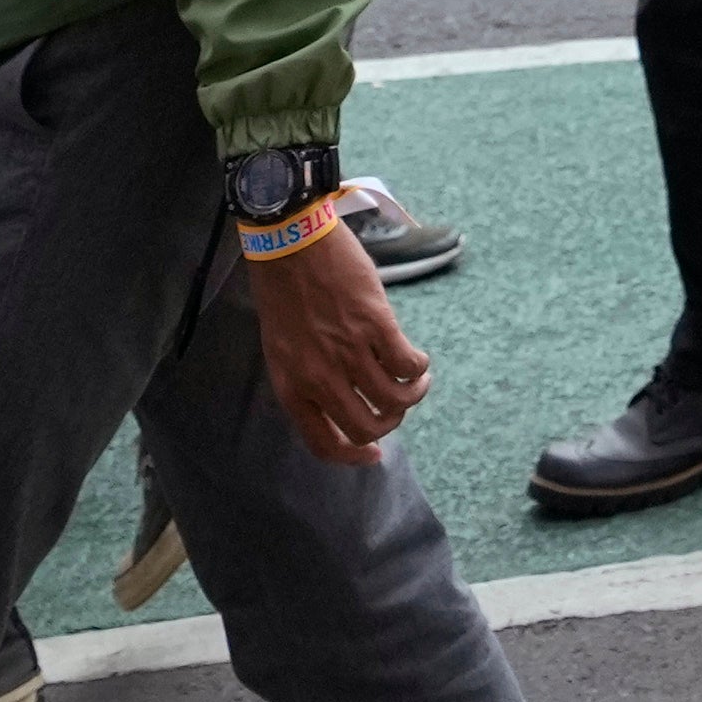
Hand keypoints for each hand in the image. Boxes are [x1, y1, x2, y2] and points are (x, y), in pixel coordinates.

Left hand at [245, 224, 427, 469]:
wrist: (290, 244)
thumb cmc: (283, 293)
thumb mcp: (282, 349)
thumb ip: (307, 379)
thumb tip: (341, 402)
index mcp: (292, 387)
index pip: (324, 444)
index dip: (354, 457)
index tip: (375, 454)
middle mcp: (320, 377)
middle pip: (367, 427)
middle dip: (390, 424)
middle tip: (397, 407)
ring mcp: (349, 352)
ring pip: (394, 400)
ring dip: (413, 395)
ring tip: (417, 381)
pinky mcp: (375, 325)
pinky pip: (407, 364)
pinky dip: (419, 368)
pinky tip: (419, 360)